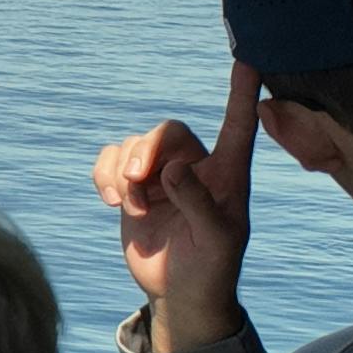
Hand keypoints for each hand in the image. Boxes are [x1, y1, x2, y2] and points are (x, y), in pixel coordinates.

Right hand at [90, 60, 258, 352]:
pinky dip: (104, 176)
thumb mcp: (216, 240)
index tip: (248, 61)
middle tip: (134, 183)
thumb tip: (171, 171)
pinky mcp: (132, 187)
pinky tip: (111, 201)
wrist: (179, 292)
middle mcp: (194, 167)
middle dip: (145, 152)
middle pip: (166, 132)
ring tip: (130, 207)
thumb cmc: (211, 268)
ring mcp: (160, 175)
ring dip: (122, 174)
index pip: (237, 126)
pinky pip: (109, 160)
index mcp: (227, 175)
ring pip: (132, 146)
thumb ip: (198, 203)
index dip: (242, 94)